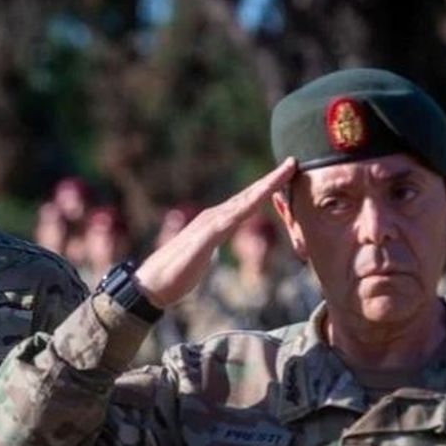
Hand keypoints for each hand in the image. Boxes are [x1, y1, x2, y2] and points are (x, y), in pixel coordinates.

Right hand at [135, 158, 296, 307]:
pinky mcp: (205, 237)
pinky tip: (261, 198)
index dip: (267, 188)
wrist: (152, 284)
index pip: (246, 202)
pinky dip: (248, 206)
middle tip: (294, 161)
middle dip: (272, 178)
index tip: (286, 175)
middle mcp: (213, 217)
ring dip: (265, 186)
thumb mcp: (201, 256)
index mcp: (216, 223)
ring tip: (285, 171)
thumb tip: (214, 243)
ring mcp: (209, 225)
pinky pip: (231, 219)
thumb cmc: (176, 273)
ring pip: (244, 202)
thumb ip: (210, 245)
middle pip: (248, 195)